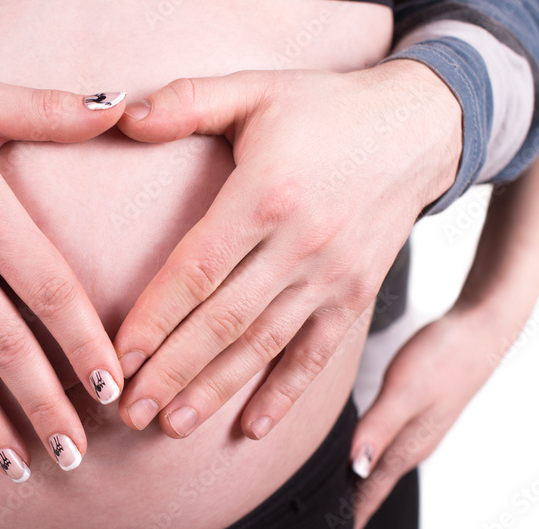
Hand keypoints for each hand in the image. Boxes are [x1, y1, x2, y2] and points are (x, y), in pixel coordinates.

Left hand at [112, 61, 460, 438]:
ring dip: (215, 392)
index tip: (117, 357)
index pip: (195, 271)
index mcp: (266, 195)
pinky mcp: (357, 297)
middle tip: (129, 411)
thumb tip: (123, 114)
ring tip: (171, 428)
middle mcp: (300, 244)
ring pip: (263, 347)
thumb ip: (187, 100)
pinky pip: (316, 356)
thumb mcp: (256, 89)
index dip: (153, 319)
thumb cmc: (325, 109)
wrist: (421, 127)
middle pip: (223, 322)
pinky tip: (252, 430)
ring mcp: (333, 277)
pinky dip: (285, 395)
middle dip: (171, 372)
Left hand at [349, 308, 501, 528]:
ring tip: (331, 499)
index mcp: (407, 445)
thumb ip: (379, 427)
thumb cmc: (443, 356)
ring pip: (377, 465)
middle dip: (348, 507)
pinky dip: (364, 455)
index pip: (369, 491)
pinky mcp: (415, 410)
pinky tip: (354, 451)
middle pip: (371, 485)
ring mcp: (415, 428)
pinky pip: (383, 442)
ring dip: (355, 483)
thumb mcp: (405, 390)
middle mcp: (411, 443)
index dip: (348, 515)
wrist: (483, 328)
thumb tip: (355, 467)